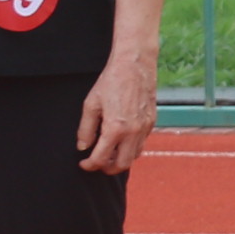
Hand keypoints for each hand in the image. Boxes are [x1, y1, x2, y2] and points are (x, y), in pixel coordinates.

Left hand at [76, 54, 158, 173]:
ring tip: (109, 154)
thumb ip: (86, 129)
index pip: (100, 159)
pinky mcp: (152, 122)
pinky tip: (121, 140)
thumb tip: (83, 147)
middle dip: (106, 168)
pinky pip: (142, 143)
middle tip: (96, 163)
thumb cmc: (111, 81)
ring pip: (134, 156)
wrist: (135, 64)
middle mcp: (133, 132)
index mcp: (115, 129)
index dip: (89, 165)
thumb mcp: (91, 104)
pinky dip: (131, 148)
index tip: (83, 163)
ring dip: (120, 160)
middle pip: (121, 165)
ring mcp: (145, 128)